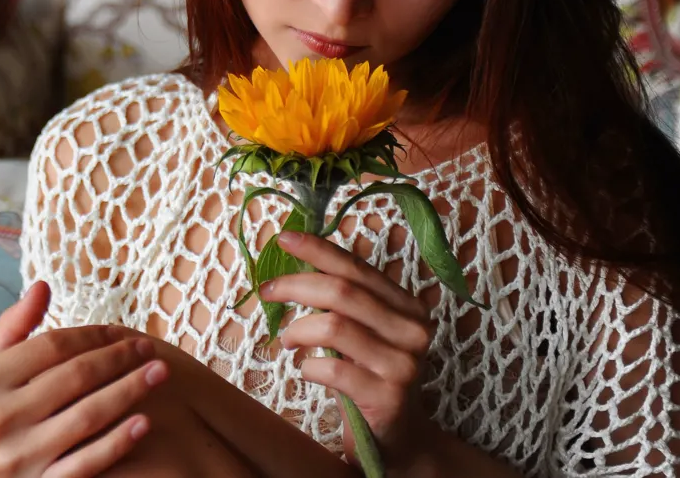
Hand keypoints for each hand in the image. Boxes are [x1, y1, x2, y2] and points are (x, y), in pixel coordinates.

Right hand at [0, 281, 168, 477]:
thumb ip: (10, 330)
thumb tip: (43, 286)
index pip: (50, 347)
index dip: (91, 335)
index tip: (120, 331)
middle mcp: (0, 418)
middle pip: (74, 377)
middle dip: (119, 358)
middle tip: (149, 348)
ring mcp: (20, 457)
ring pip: (87, 416)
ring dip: (129, 391)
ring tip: (159, 374)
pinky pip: (86, 463)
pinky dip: (117, 443)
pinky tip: (144, 423)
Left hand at [261, 231, 437, 468]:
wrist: (397, 439)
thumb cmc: (368, 378)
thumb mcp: (360, 333)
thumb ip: (341, 301)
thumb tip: (296, 262)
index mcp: (407, 307)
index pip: (357, 268)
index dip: (318, 250)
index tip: (283, 238)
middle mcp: (413, 330)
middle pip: (342, 292)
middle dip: (296, 285)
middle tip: (267, 291)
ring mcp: (404, 364)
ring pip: (334, 326)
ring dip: (298, 329)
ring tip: (288, 340)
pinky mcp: (389, 397)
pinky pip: (333, 370)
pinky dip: (309, 366)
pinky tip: (306, 370)